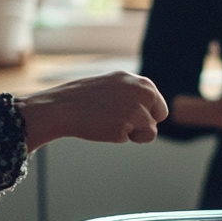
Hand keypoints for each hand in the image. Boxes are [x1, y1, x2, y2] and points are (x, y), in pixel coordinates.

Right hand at [17, 71, 167, 150]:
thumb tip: (157, 111)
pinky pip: (130, 139)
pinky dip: (119, 137)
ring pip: (150, 132)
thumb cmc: (86, 98)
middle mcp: (142, 93)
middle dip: (144, 123)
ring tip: (110, 121)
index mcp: (141, 81)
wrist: (62, 107)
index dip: (146, 112)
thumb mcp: (115, 84)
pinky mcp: (125, 126)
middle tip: (121, 119)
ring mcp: (135, 109)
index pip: (158, 103)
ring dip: (133, 133)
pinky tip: (103, 127)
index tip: (129, 112)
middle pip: (159, 116)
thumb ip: (136, 93)